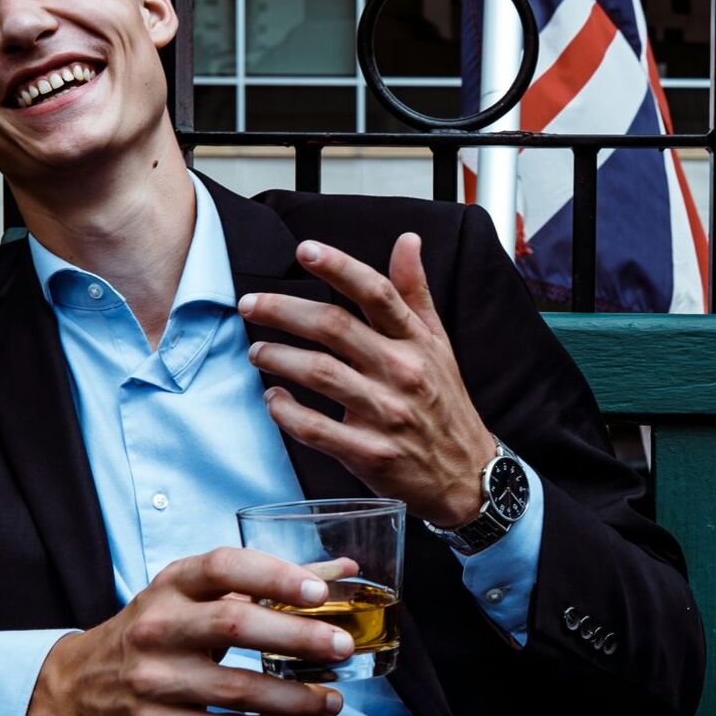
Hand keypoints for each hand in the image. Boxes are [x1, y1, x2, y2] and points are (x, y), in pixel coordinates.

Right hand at [22, 549, 357, 715]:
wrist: (75, 688)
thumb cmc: (154, 632)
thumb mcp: (194, 596)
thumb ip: (267, 584)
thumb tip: (340, 570)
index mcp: (172, 586)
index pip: (224, 567)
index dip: (275, 575)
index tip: (319, 591)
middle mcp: (158, 627)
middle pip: (234, 626)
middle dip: (298, 637)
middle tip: (342, 647)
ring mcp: (154, 679)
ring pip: (236, 689)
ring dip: (293, 697)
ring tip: (332, 700)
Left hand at [240, 234, 496, 527]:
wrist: (465, 475)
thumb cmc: (444, 405)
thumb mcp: (438, 345)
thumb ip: (415, 293)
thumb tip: (407, 241)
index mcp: (417, 342)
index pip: (377, 293)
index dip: (340, 267)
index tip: (305, 250)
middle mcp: (403, 372)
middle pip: (335, 328)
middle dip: (284, 310)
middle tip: (250, 305)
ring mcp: (386, 414)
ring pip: (319, 373)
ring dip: (278, 357)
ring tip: (257, 350)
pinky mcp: (369, 452)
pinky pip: (316, 428)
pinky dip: (286, 411)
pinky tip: (273, 398)